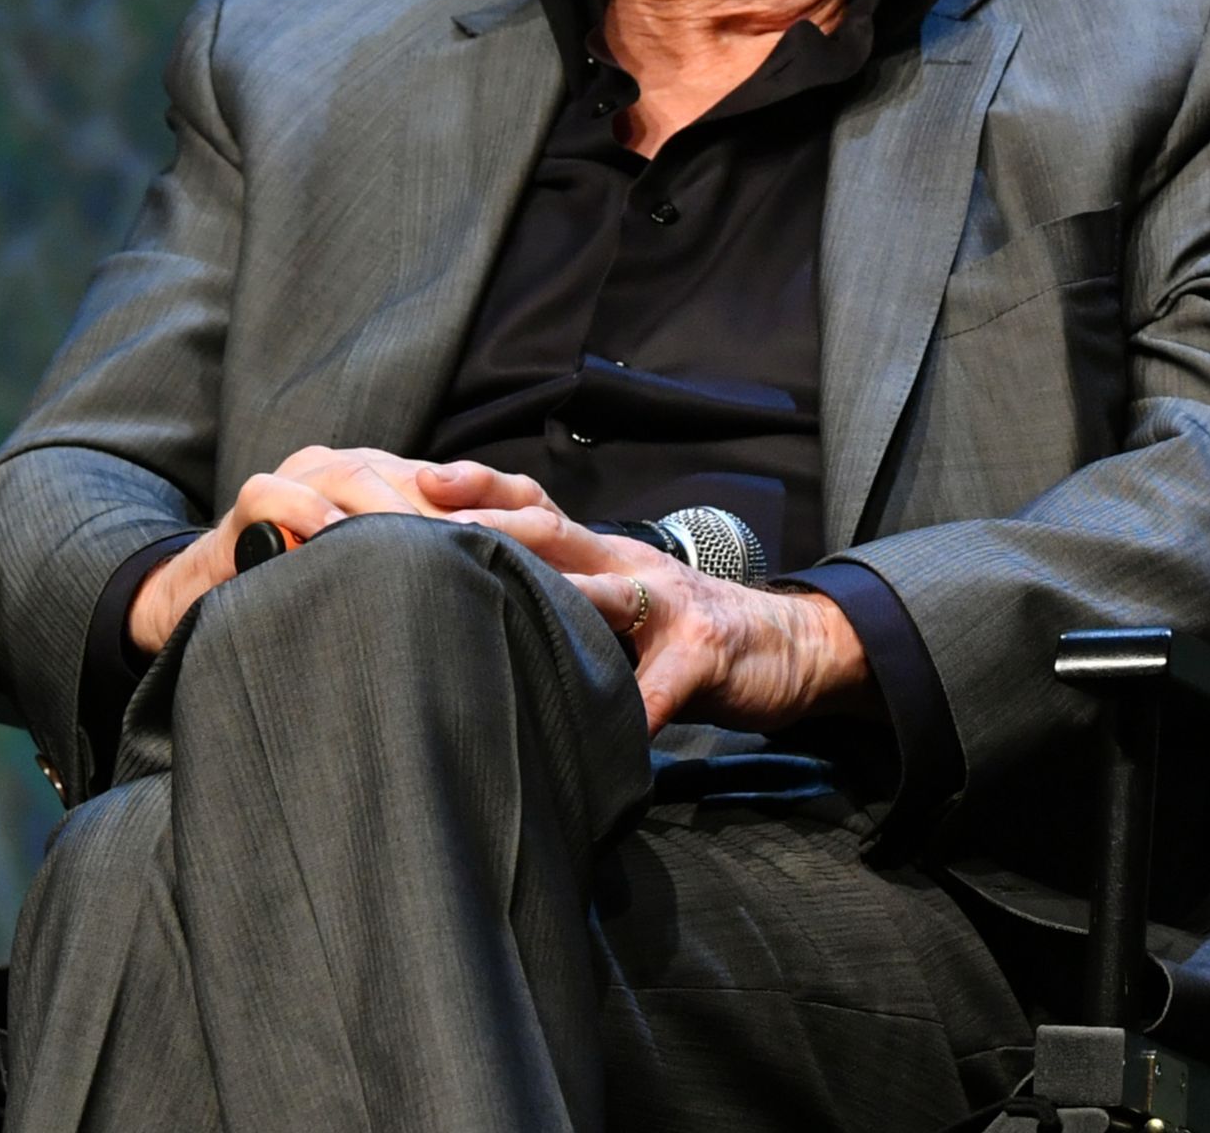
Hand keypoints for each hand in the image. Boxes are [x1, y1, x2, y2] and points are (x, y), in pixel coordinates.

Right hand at [126, 448, 552, 654]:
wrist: (207, 597)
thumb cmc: (310, 593)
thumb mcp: (379, 579)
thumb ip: (430, 573)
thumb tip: (517, 598)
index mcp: (388, 481)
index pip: (452, 489)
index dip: (495, 515)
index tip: (540, 552)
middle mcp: (347, 468)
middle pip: (414, 481)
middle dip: (457, 517)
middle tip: (499, 557)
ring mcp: (299, 478)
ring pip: (357, 477)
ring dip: (395, 514)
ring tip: (433, 550)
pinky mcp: (250, 501)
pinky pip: (278, 495)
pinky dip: (309, 514)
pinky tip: (336, 538)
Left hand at [440, 504, 874, 732]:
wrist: (796, 645)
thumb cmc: (691, 632)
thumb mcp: (624, 604)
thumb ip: (567, 597)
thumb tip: (471, 602)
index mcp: (603, 555)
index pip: (533, 507)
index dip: (478, 488)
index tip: (413, 479)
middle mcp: (630, 567)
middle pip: (555, 531)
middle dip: (490, 520)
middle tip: (422, 514)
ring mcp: (672, 606)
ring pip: (605, 593)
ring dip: (556, 595)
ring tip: (504, 598)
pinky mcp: (706, 654)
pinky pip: (661, 687)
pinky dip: (635, 709)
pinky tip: (609, 732)